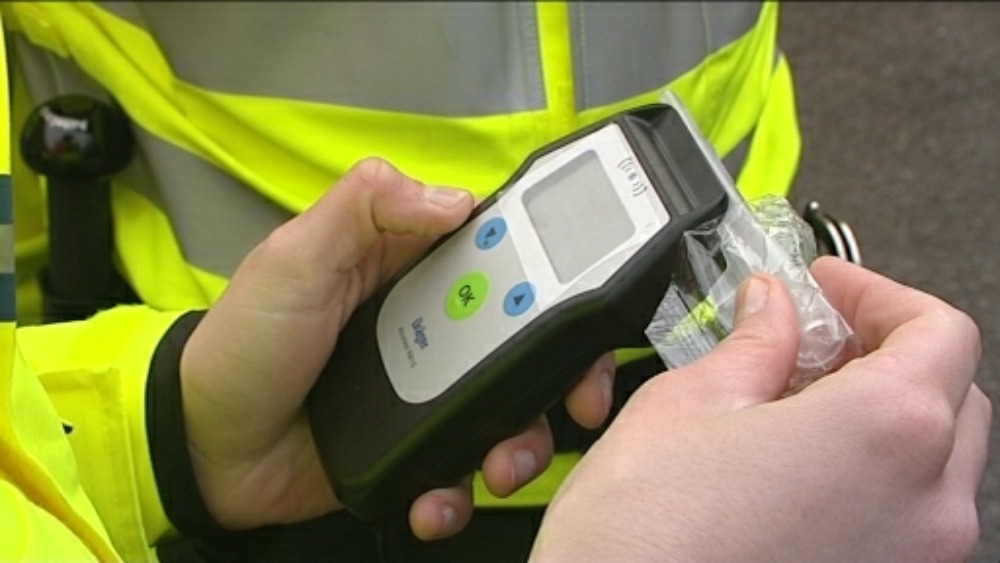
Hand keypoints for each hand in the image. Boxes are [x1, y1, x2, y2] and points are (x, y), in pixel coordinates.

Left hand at [178, 158, 616, 538]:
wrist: (204, 448)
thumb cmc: (247, 341)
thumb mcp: (294, 259)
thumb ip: (364, 209)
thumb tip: (457, 199)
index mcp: (412, 267)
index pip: (505, 258)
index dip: (557, 277)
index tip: (588, 308)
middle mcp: (434, 326)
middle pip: (527, 342)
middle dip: (562, 375)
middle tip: (579, 405)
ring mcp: (430, 392)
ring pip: (509, 411)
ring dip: (522, 442)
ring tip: (497, 468)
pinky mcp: (417, 449)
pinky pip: (462, 468)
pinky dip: (460, 492)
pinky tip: (434, 502)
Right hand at [532, 257, 990, 561]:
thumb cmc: (643, 543)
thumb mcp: (687, 406)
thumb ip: (751, 345)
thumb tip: (769, 310)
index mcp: (886, 433)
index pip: (939, 330)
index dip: (879, 294)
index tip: (828, 291)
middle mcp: (924, 505)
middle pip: (950, 391)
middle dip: (886, 349)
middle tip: (814, 337)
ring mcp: (911, 559)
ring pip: (935, 458)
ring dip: (882, 411)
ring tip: (796, 400)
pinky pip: (907, 513)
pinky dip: (873, 472)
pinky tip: (796, 463)